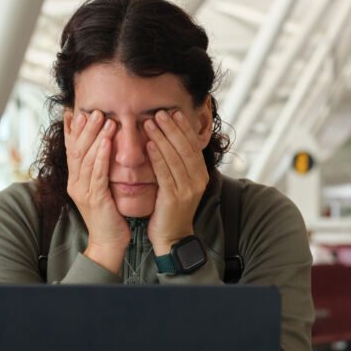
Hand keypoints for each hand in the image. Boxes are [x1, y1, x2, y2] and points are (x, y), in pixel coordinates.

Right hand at [64, 109, 129, 270]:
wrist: (109, 243)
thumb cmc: (110, 215)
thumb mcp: (102, 188)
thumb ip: (100, 170)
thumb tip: (104, 148)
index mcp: (76, 180)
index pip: (71, 149)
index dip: (72, 130)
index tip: (74, 110)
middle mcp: (75, 183)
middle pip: (76, 150)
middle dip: (84, 128)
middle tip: (93, 110)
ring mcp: (82, 191)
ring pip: (85, 158)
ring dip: (94, 137)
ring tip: (103, 119)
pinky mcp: (94, 198)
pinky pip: (96, 173)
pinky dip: (101, 155)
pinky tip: (106, 142)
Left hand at [145, 109, 209, 254]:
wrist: (172, 238)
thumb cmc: (170, 210)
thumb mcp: (178, 184)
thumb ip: (176, 165)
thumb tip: (167, 141)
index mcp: (201, 175)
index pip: (193, 146)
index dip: (184, 128)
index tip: (174, 112)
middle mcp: (197, 181)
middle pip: (185, 148)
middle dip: (173, 128)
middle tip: (160, 112)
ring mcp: (187, 190)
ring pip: (175, 158)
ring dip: (163, 138)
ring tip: (151, 122)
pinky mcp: (174, 198)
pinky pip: (165, 173)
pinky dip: (157, 157)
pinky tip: (149, 144)